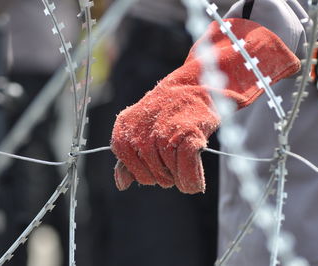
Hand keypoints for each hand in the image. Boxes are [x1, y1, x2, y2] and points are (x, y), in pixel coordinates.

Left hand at [111, 18, 299, 193]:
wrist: (195, 85)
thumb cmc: (167, 112)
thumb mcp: (140, 129)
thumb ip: (128, 158)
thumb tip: (121, 185)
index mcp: (123, 128)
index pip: (130, 168)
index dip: (146, 171)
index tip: (159, 163)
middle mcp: (140, 132)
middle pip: (150, 176)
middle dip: (164, 176)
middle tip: (175, 161)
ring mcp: (164, 133)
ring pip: (168, 176)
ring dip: (180, 179)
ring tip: (186, 164)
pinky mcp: (187, 135)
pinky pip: (187, 172)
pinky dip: (193, 180)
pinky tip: (196, 182)